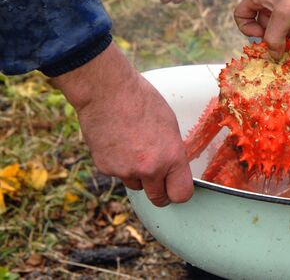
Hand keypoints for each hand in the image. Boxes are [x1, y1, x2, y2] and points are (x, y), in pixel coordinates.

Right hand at [51, 44, 193, 206]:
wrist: (107, 92)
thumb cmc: (142, 101)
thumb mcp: (170, 125)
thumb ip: (172, 151)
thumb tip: (173, 167)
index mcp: (172, 156)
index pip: (182, 194)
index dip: (179, 192)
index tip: (176, 187)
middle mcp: (150, 168)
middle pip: (158, 199)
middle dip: (159, 190)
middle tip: (157, 178)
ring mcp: (125, 170)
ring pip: (136, 185)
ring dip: (137, 175)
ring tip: (133, 147)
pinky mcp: (105, 168)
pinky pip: (117, 174)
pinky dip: (118, 164)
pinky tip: (117, 142)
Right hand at [235, 0, 289, 59]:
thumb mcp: (284, 16)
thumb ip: (274, 37)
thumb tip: (273, 55)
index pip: (241, 15)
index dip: (248, 29)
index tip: (263, 34)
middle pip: (262, 25)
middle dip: (274, 36)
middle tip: (285, 41)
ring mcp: (285, 4)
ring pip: (279, 27)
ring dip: (287, 36)